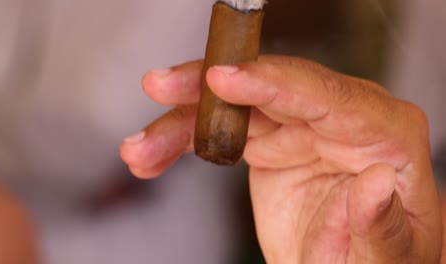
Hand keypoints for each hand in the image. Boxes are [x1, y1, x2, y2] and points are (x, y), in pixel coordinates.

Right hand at [120, 56, 441, 262]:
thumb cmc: (380, 258)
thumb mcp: (387, 255)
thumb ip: (381, 222)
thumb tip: (373, 183)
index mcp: (382, 133)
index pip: (323, 94)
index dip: (269, 82)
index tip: (220, 79)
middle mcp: (338, 118)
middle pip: (267, 89)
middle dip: (207, 89)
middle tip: (162, 86)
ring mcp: (301, 128)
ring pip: (233, 108)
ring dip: (183, 123)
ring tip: (142, 149)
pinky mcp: (271, 142)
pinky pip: (221, 131)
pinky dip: (185, 141)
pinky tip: (155, 155)